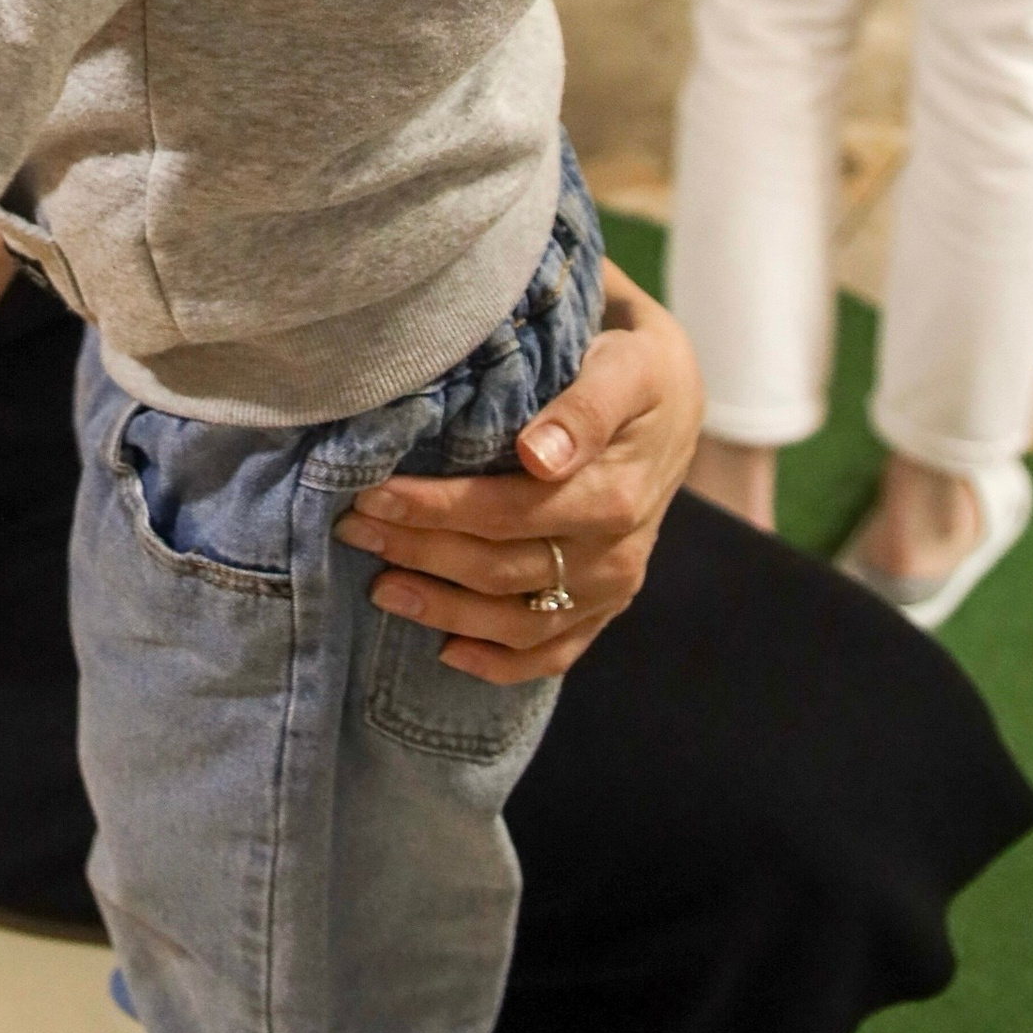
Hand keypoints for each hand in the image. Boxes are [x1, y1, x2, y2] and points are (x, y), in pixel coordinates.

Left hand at [333, 267, 702, 683]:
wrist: (679, 401)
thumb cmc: (638, 373)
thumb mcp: (624, 370)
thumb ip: (584, 409)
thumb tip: (538, 455)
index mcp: (613, 497)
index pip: (504, 512)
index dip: (433, 509)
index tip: (371, 493)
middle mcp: (613, 556)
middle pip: (499, 568)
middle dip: (419, 550)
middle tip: (353, 529)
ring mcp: (610, 591)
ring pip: (517, 621)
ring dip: (444, 610)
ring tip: (382, 589)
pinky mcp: (605, 608)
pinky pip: (553, 652)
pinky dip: (500, 662)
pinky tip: (448, 653)